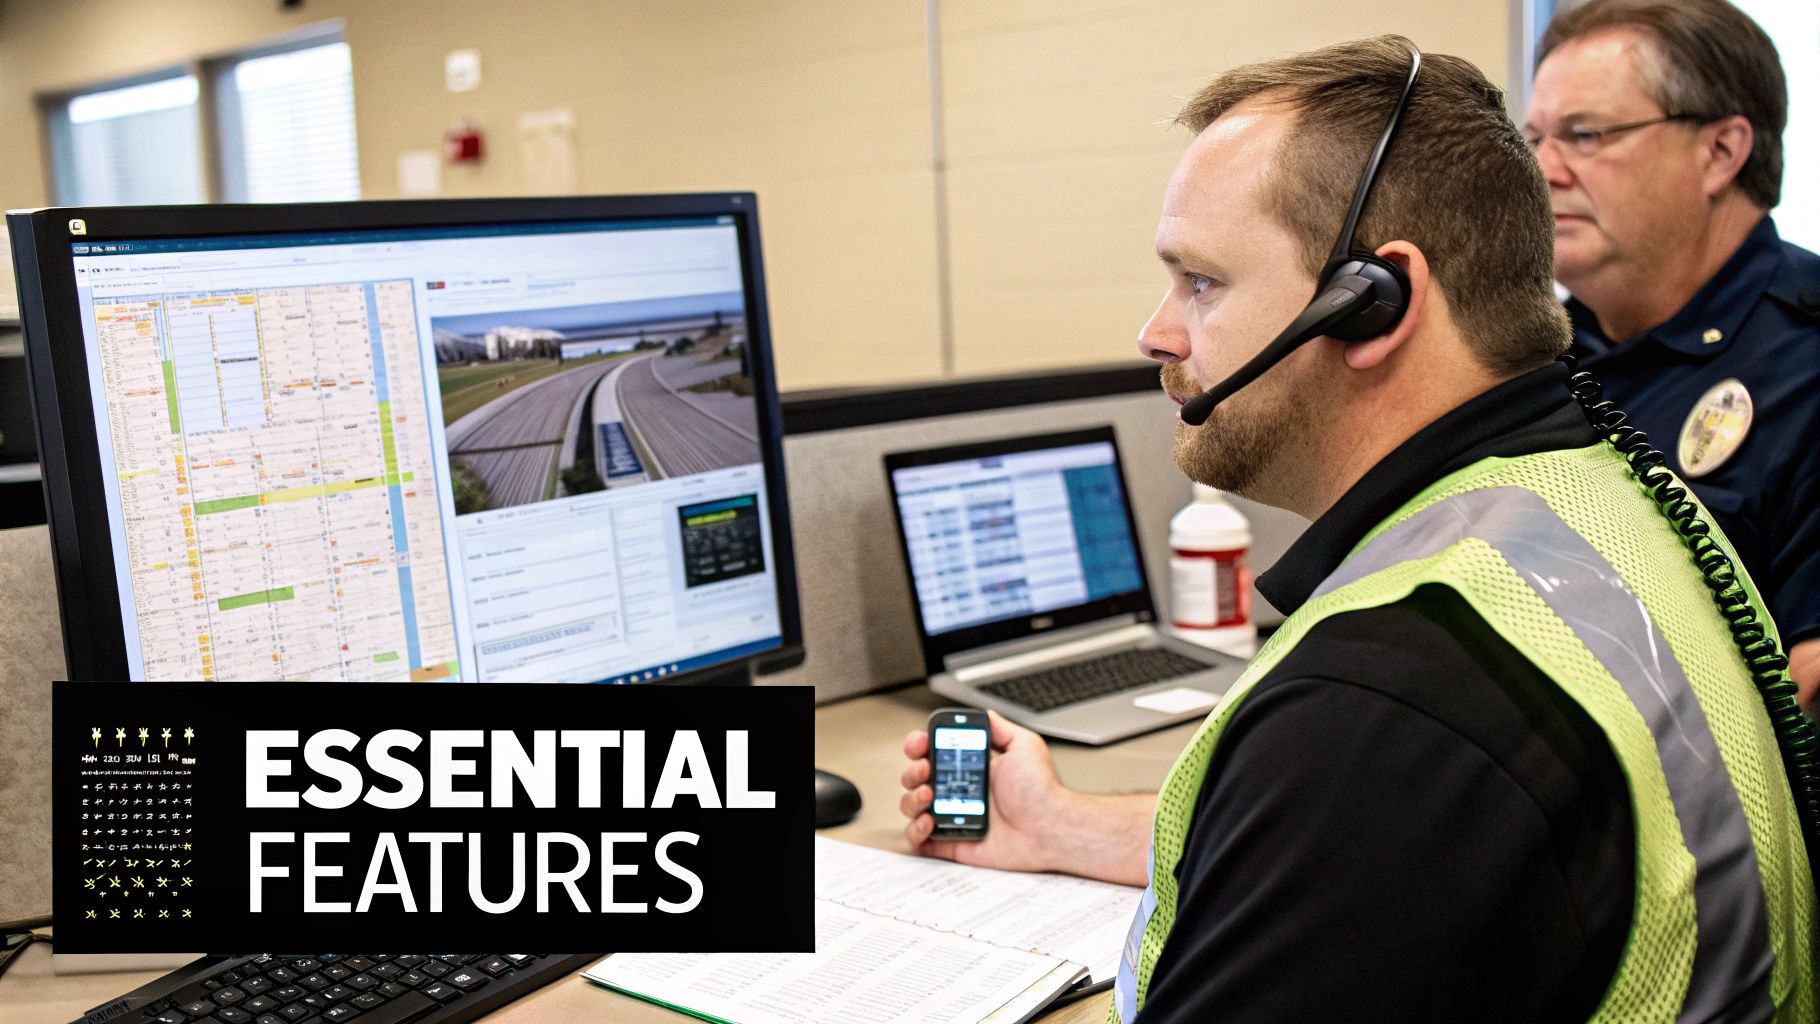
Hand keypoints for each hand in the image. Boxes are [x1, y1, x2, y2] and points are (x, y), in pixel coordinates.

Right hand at [899, 709, 1068, 871]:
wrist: (1049, 828)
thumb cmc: (1041, 792)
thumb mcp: (1024, 746)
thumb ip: (1000, 729)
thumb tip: (983, 714)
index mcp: (972, 768)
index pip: (934, 752)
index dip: (919, 746)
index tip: (920, 744)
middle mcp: (959, 791)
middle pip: (916, 778)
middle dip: (912, 771)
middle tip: (926, 770)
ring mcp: (953, 817)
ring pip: (912, 806)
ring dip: (911, 799)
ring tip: (929, 796)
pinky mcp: (952, 842)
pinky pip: (920, 839)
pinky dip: (916, 830)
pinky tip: (930, 822)